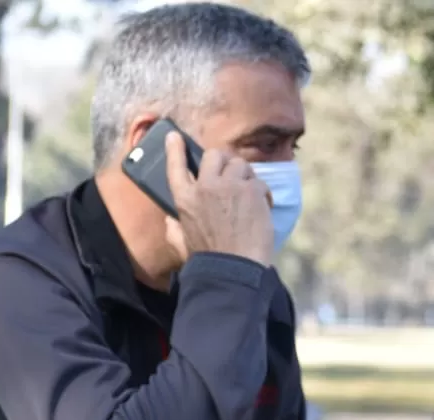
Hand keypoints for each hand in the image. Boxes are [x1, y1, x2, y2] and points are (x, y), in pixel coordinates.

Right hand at [163, 131, 274, 266]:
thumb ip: (173, 228)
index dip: (175, 149)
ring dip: (245, 176)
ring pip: (240, 164)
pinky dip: (263, 193)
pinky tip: (264, 206)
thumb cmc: (207, 260)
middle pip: (215, 156)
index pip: (176, 166)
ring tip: (249, 195)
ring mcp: (229, 186)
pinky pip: (259, 182)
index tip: (175, 137)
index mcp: (184, 198)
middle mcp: (205, 186)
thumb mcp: (180, 243)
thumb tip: (169, 221)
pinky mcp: (251, 191)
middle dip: (224, 162)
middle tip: (232, 177)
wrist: (233, 268)